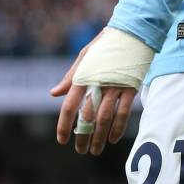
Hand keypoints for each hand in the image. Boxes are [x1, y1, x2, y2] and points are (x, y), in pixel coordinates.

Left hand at [51, 35, 137, 155]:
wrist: (130, 32)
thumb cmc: (104, 45)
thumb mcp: (84, 56)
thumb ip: (70, 77)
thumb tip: (53, 94)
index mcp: (83, 75)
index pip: (69, 105)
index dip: (64, 124)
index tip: (62, 140)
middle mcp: (97, 83)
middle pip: (87, 116)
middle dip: (82, 136)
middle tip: (80, 150)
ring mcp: (115, 86)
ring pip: (105, 118)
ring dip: (99, 137)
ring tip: (95, 150)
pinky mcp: (130, 88)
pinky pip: (123, 113)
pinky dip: (118, 128)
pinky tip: (112, 139)